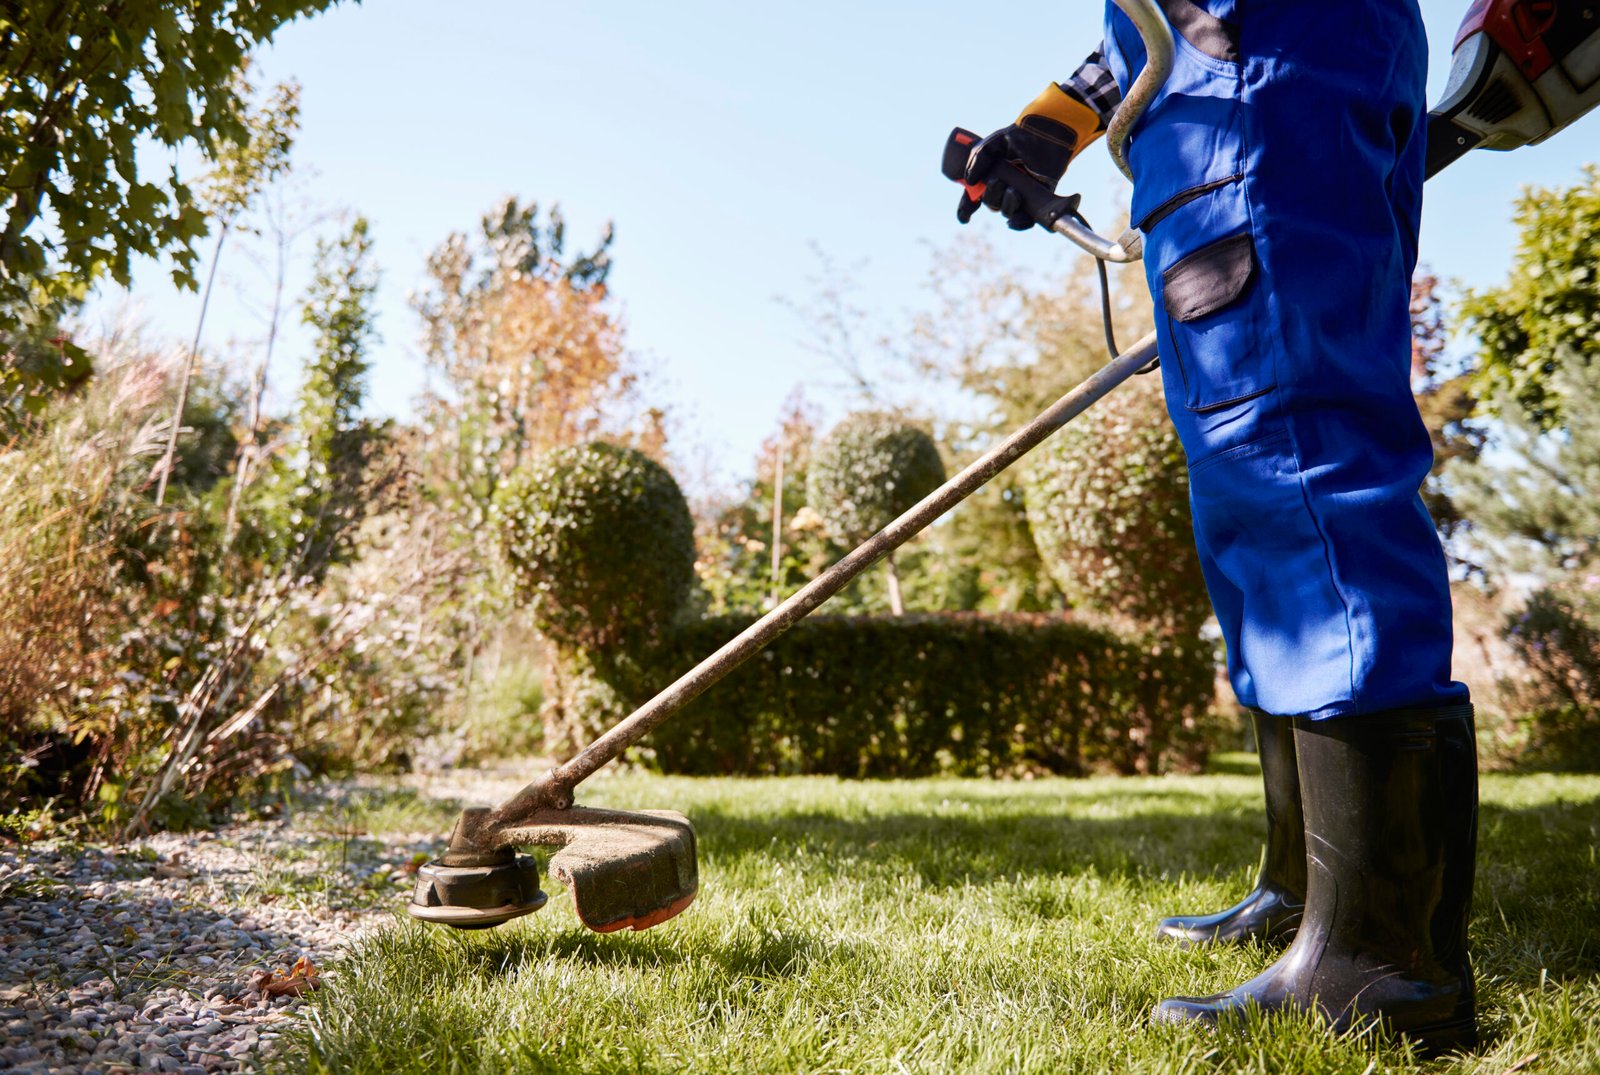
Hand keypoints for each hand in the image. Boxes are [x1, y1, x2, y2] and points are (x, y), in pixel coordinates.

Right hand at [956, 83, 1101, 229]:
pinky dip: (1019, 223)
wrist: (1045, 133)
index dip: (967, 208)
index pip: (974, 197)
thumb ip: (977, 159)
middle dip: (991, 197)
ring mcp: (1021, 194)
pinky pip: (1026, 219)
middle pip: (991, 204)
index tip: (965, 217)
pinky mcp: (1037, 199)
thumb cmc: (1019, 136)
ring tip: (1013, 191)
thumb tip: (969, 181)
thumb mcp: (992, 144)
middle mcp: (1004, 187)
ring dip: (1006, 205)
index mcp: (990, 176)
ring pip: (1007, 211)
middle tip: (997, 182)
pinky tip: (1013, 221)